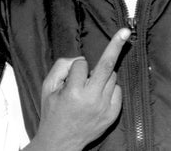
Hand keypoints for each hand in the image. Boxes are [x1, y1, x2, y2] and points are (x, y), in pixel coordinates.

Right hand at [31, 28, 129, 150]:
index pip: (81, 65)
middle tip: (125, 32)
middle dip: (115, 46)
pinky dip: (109, 87)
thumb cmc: (52, 111)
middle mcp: (91, 98)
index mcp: (73, 91)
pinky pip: (117, 90)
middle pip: (107, 66)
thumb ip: (60, 67)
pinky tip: (98, 94)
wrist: (61, 139)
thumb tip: (80, 59)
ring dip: (102, 75)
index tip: (70, 75)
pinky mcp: (113, 113)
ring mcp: (105, 107)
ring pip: (111, 77)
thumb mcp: (47, 87)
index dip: (75, 68)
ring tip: (89, 87)